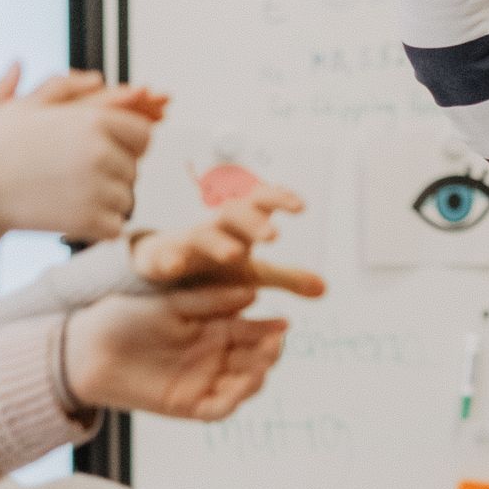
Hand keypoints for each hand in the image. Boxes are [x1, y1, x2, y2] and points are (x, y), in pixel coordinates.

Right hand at [0, 68, 166, 240]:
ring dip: (105, 202)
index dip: (125, 145)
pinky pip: (115, 227)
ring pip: (125, 200)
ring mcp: (97, 188)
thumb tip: (95, 77)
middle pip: (134, 169)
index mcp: (94, 121)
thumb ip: (62, 88)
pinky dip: (98, 227)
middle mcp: (101, 152)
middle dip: (112, 174)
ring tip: (66, 195)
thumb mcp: (24, 106)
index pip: (143, 135)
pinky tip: (69, 217)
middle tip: (72, 177)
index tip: (99, 154)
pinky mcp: (90, 222)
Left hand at [62, 287, 287, 422]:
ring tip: (262, 364)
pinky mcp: (187, 405)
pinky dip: (235, 398)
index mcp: (211, 329)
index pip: (251, 332)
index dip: (269, 330)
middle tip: (275, 346)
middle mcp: (212, 357)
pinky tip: (243, 384)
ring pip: (243, 385)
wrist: (87, 348)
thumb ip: (209, 301)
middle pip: (254, 361)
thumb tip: (252, 294)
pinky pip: (220, 407)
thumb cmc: (125, 317)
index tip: (283, 324)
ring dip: (258, 377)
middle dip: (268, 355)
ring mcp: (201, 382)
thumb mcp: (171, 304)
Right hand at [131, 187, 325, 302]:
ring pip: (203, 235)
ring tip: (234, 255)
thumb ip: (287, 278)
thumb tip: (324, 288)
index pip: (261, 203)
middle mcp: (215, 228)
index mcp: (239, 226)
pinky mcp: (164, 258)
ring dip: (218, 243)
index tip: (301, 207)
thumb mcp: (253, 274)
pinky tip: (174, 268)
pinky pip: (165, 257)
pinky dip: (169, 261)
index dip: (279, 199)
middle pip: (234, 214)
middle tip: (273, 237)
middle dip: (253, 222)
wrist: (168, 265)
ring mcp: (188, 242)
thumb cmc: (216, 265)